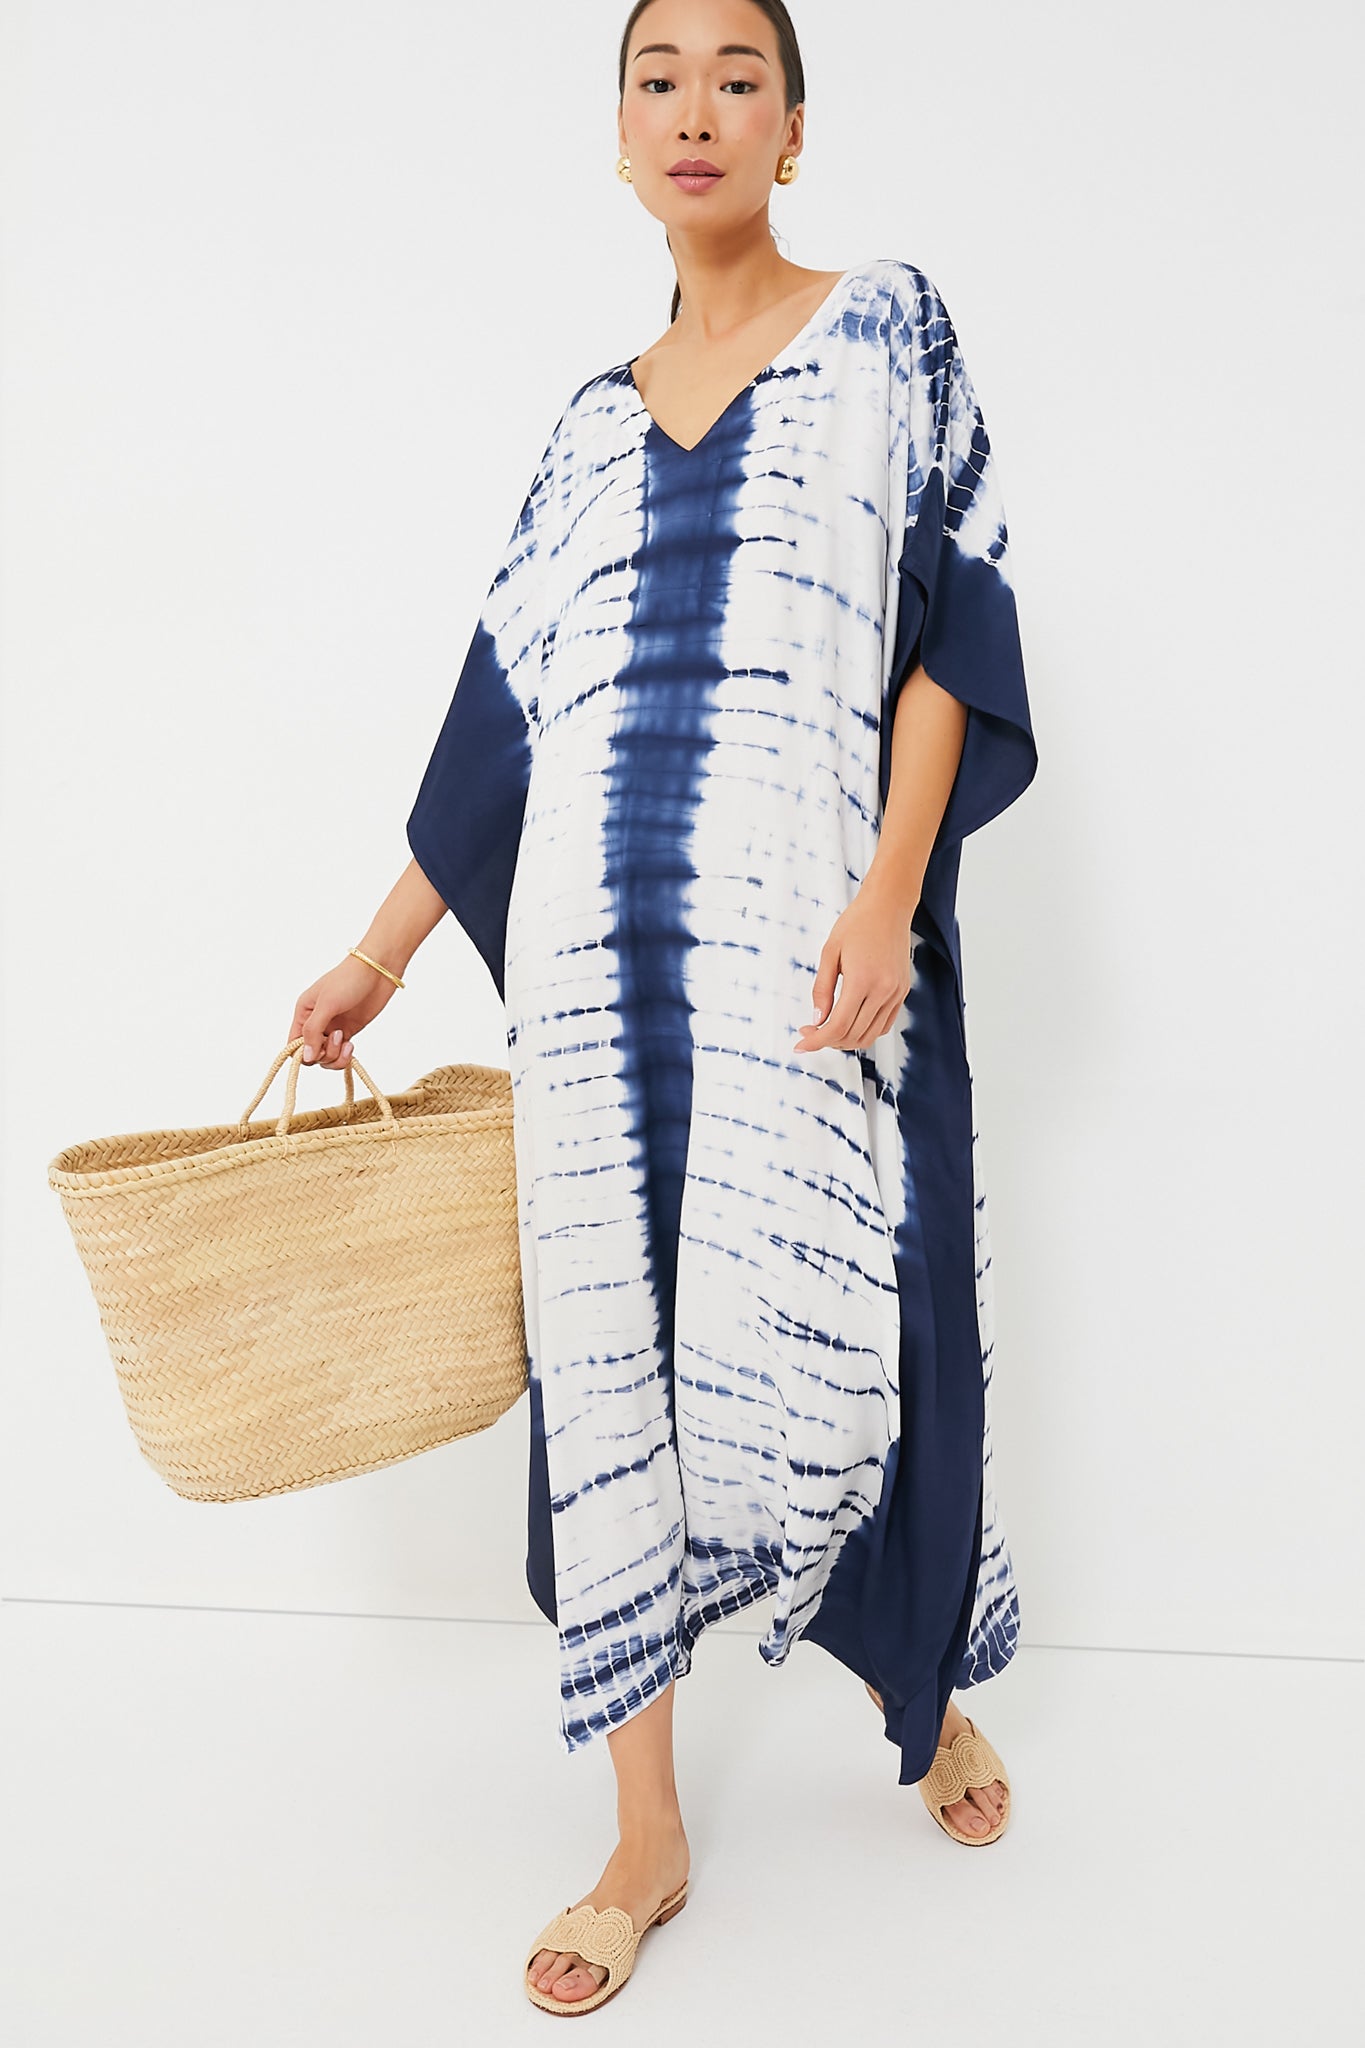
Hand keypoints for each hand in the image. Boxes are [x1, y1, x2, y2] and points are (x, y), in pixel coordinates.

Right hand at [288, 952, 401, 1068]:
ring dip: (335, 1056)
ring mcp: (333, 1028)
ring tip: (347, 1042)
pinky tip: (351, 1045)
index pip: (293, 1044)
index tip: (318, 1049)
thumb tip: (306, 1057)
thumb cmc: (349, 979)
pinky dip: (345, 1056)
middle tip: (338, 1037)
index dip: (303, 1053)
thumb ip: (313, 1030)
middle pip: (311, 1053)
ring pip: (326, 1057)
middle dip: (323, 1054)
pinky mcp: (349, 1031)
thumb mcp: (327, 1004)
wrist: (377, 970)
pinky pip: (341, 1054)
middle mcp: (316, 1022)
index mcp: (304, 1012)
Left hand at [793, 879, 915, 1054]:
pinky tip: (849, 1022)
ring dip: (846, 1040)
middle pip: (853, 1035)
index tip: (800, 1044)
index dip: (817, 1040)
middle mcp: (884, 990)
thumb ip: (822, 989)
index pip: (838, 1026)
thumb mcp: (829, 953)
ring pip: (870, 1035)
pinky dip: (864, 1031)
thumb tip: (817, 1020)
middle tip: (809, 1031)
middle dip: (827, 1040)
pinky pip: (883, 1024)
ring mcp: (896, 993)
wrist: (888, 906)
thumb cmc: (856, 923)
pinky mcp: (902, 992)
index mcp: (863, 980)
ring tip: (827, 1028)